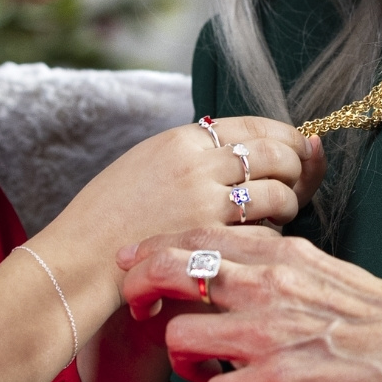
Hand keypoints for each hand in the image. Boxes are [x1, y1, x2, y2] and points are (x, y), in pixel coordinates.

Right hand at [34, 118, 325, 298]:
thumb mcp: (145, 164)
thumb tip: (240, 150)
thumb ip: (191, 155)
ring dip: (289, 203)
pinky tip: (262, 239)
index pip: (253, 125)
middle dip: (298, 166)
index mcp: (181, 139)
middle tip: (300, 179)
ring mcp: (205, 203)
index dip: (285, 135)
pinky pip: (265, 232)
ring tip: (282, 211)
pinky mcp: (211, 241)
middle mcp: (197, 164)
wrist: (80, 257)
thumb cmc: (108, 216)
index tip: (300, 146)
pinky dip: (272, 235)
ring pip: (277, 193)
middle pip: (274, 154)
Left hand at [119, 227, 381, 381]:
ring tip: (200, 371)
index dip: (151, 249)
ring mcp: (269, 334)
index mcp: (275, 254)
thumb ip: (268, 263)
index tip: (134, 263)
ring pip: (179, 337)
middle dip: (139, 287)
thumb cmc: (375, 314)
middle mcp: (264, 286)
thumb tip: (226, 264)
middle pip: (170, 271)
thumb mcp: (318, 267)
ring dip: (180, 359)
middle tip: (139, 306)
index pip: (192, 236)